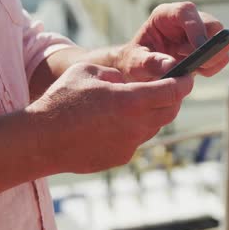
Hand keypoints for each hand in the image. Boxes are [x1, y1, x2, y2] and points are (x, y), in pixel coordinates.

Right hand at [26, 62, 193, 173]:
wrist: (40, 140)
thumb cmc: (61, 101)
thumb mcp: (88, 71)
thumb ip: (114, 73)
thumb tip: (125, 81)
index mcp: (131, 101)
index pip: (173, 91)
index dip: (184, 82)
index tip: (188, 76)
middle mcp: (136, 126)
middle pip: (169, 111)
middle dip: (172, 98)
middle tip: (168, 87)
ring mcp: (129, 145)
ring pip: (153, 127)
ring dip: (152, 114)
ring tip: (136, 103)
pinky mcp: (119, 158)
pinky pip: (135, 140)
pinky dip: (133, 129)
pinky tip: (114, 122)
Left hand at [115, 2, 228, 81]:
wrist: (139, 69)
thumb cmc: (134, 61)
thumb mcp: (134, 63)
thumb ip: (149, 63)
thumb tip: (171, 65)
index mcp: (165, 15)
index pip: (186, 12)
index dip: (196, 28)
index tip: (198, 50)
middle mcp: (185, 20)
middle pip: (213, 25)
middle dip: (210, 47)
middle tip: (197, 65)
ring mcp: (198, 32)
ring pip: (222, 40)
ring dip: (213, 58)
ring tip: (193, 69)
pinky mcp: (205, 47)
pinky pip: (221, 55)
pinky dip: (213, 66)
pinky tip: (196, 72)